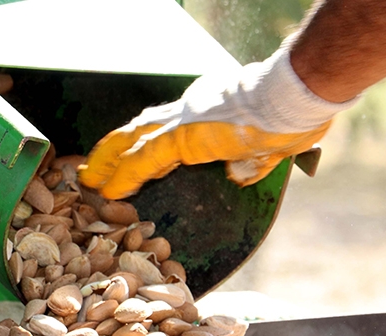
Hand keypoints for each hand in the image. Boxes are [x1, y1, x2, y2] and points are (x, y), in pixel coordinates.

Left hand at [80, 43, 355, 199]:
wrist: (294, 97)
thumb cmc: (294, 114)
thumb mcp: (272, 144)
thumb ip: (252, 159)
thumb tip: (240, 174)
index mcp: (209, 110)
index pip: (167, 128)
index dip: (145, 146)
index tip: (132, 160)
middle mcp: (189, 110)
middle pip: (142, 130)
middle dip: (116, 150)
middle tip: (95, 168)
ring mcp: (183, 121)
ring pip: (133, 141)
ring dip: (109, 162)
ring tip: (90, 180)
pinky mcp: (183, 136)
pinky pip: (143, 158)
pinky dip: (123, 174)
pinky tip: (107, 188)